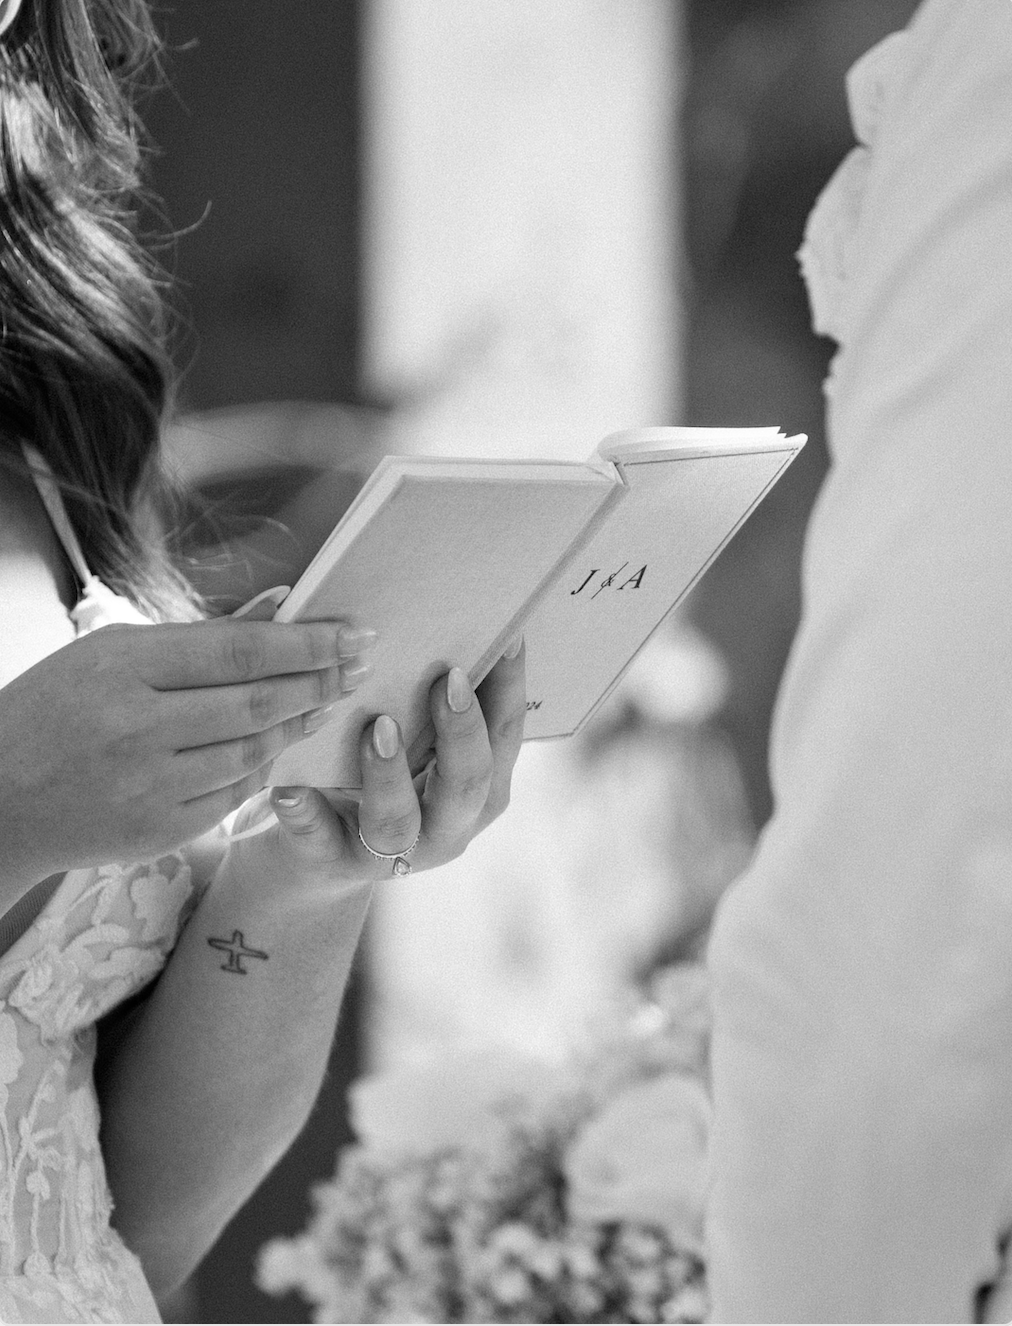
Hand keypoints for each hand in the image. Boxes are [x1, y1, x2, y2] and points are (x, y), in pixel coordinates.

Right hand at [0, 618, 375, 881]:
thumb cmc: (54, 711)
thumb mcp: (110, 653)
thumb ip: (198, 635)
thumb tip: (280, 604)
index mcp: (124, 667)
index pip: (240, 650)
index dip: (308, 642)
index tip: (355, 631)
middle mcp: (139, 726)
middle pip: (259, 701)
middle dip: (322, 680)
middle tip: (359, 664)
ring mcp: (151, 785)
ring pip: (256, 749)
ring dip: (302, 721)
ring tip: (330, 697)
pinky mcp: (161, 829)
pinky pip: (236, 793)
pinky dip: (268, 763)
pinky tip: (286, 739)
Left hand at [227, 640, 526, 896]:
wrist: (317, 856)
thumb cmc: (377, 773)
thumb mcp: (416, 738)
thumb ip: (432, 694)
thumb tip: (437, 610)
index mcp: (478, 786)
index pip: (506, 734)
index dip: (511, 687)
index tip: (507, 637)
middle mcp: (447, 825)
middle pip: (469, 783)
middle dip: (462, 731)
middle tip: (447, 679)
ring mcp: (391, 852)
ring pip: (397, 822)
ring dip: (388, 774)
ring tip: (376, 728)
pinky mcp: (331, 861)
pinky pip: (319, 842)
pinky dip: (304, 815)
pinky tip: (288, 787)